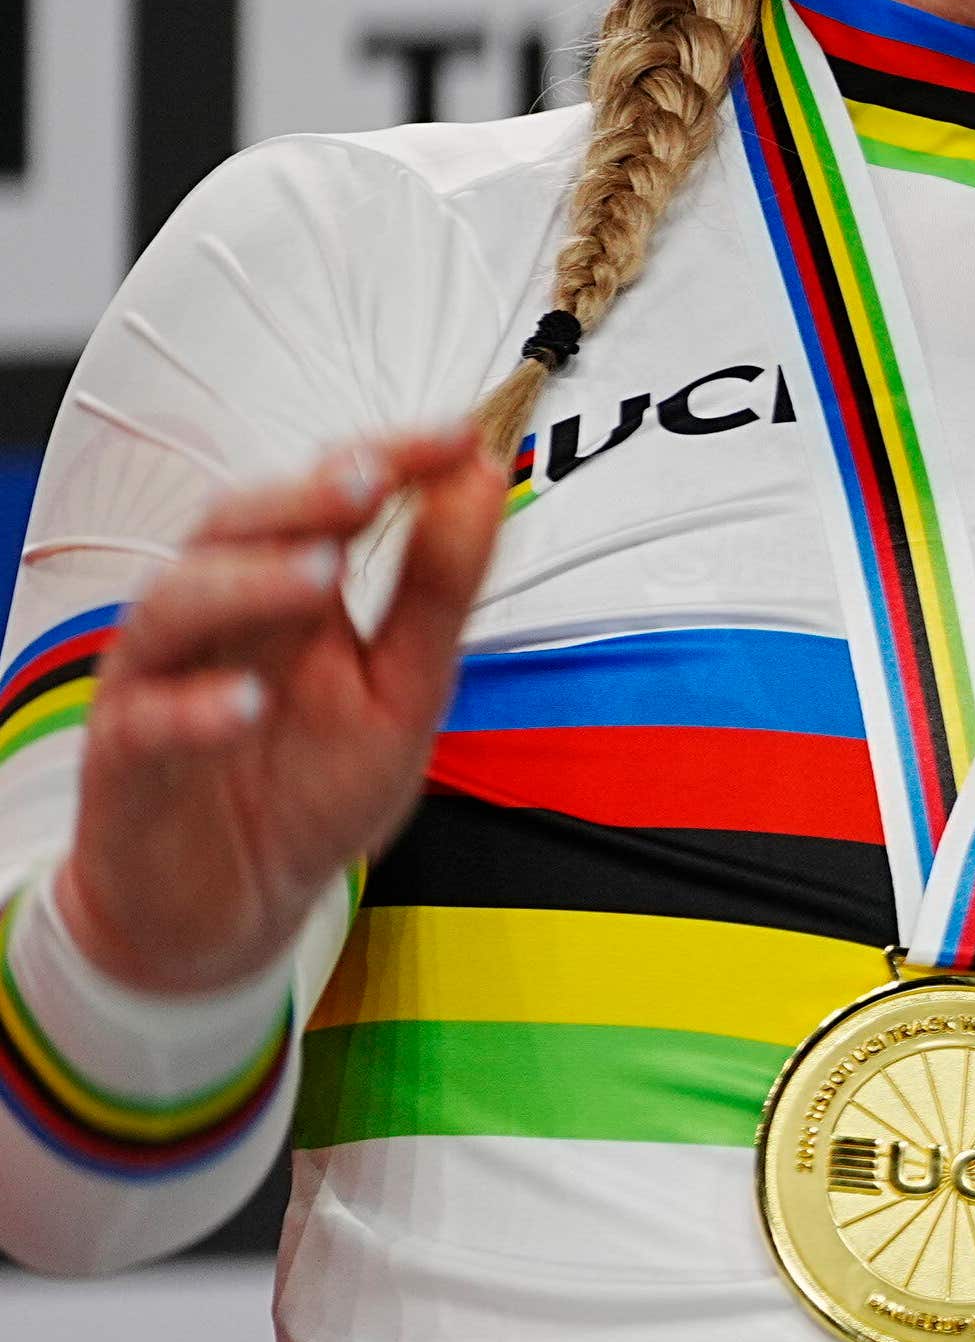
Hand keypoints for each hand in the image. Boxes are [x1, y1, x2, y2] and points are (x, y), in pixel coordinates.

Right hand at [48, 429, 505, 997]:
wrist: (233, 907)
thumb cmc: (311, 787)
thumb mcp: (404, 689)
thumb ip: (437, 591)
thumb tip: (480, 478)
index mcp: (286, 594)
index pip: (324, 502)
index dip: (385, 460)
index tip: (458, 433)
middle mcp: (215, 620)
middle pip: (235, 529)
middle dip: (304, 498)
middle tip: (372, 479)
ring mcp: (161, 684)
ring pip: (176, 606)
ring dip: (248, 583)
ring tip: (321, 574)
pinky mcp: (126, 760)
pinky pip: (145, 723)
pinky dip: (195, 710)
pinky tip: (246, 703)